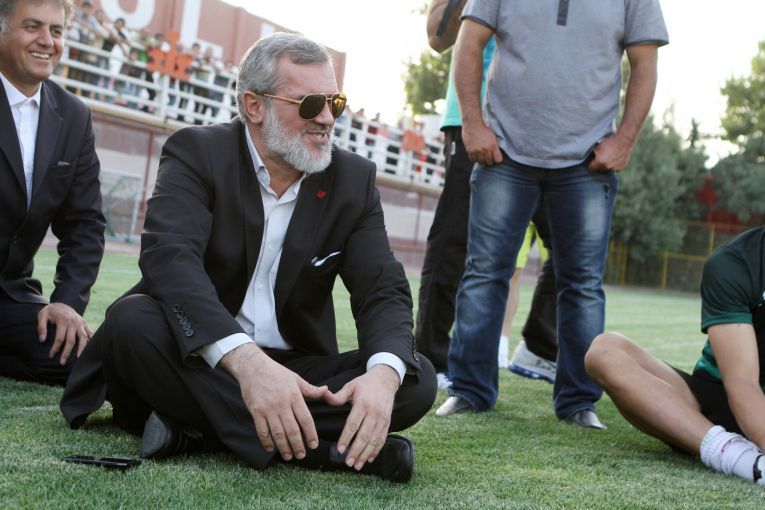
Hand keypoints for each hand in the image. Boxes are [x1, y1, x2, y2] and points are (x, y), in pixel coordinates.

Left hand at [37, 303, 92, 364]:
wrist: (62, 303)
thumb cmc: (51, 311)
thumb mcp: (42, 315)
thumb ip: (41, 327)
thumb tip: (42, 340)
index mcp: (63, 320)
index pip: (60, 338)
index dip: (55, 348)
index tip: (51, 356)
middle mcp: (74, 322)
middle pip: (72, 340)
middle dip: (67, 352)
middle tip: (62, 363)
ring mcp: (81, 323)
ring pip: (83, 338)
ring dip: (81, 349)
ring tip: (79, 358)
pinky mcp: (85, 324)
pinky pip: (90, 333)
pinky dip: (91, 341)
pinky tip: (90, 349)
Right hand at [220, 344, 330, 460]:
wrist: (253, 367)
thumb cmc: (276, 372)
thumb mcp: (296, 378)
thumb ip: (311, 389)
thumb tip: (327, 391)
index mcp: (294, 396)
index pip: (305, 419)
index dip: (310, 434)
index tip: (313, 445)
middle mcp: (282, 404)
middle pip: (292, 429)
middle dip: (298, 445)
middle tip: (302, 455)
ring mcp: (268, 409)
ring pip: (278, 433)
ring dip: (284, 447)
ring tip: (288, 456)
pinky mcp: (256, 412)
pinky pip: (262, 431)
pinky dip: (266, 442)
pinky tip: (271, 449)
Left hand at [325, 364, 399, 470]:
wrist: (386, 380)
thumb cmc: (365, 383)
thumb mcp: (351, 385)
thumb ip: (338, 395)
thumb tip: (324, 396)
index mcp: (363, 403)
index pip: (353, 424)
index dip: (347, 437)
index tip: (340, 449)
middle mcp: (374, 413)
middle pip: (364, 435)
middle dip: (356, 450)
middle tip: (348, 462)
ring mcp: (382, 419)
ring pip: (374, 440)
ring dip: (365, 454)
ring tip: (357, 465)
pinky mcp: (387, 423)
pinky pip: (382, 439)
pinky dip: (376, 450)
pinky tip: (369, 459)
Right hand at [462, 121, 502, 165]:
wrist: (473, 124)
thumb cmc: (484, 129)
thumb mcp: (493, 137)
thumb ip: (495, 146)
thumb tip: (496, 155)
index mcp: (493, 145)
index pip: (498, 160)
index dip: (497, 159)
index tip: (495, 157)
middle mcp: (485, 149)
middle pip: (489, 162)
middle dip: (490, 160)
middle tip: (488, 157)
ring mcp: (477, 151)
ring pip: (481, 162)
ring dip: (482, 160)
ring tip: (482, 155)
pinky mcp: (470, 151)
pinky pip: (473, 160)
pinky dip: (475, 159)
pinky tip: (476, 154)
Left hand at [588, 135, 634, 171]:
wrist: (624, 140)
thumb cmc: (609, 142)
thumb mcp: (597, 147)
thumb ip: (592, 154)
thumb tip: (585, 158)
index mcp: (599, 162)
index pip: (591, 169)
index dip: (591, 165)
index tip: (592, 162)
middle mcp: (607, 167)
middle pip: (599, 170)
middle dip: (599, 165)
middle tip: (601, 158)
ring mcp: (614, 168)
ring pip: (607, 170)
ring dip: (607, 166)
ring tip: (609, 158)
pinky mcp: (620, 168)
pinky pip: (614, 169)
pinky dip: (614, 166)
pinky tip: (615, 159)